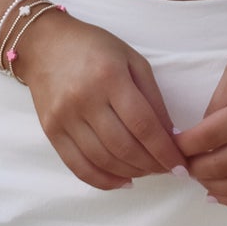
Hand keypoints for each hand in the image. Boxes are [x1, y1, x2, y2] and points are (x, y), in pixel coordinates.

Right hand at [12, 13, 189, 190]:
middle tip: (167, 169)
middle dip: (151, 165)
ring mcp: (64, 117)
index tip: (181, 166)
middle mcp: (85, 99)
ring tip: (147, 172)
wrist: (46, 44)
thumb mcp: (131, 59)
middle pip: (124, 146)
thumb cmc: (95, 48)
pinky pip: (78, 166)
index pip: (143, 124)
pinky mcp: (51, 130)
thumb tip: (169, 136)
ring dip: (131, 173)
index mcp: (109, 76)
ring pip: (103, 160)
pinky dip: (103, 181)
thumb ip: (152, 96)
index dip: (164, 150)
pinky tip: (122, 181)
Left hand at [174, 18, 226, 207]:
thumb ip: (219, 99)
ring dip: (213, 187)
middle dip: (194, 169)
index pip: (210, 137)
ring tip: (197, 178)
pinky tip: (219, 194)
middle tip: (180, 161)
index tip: (171, 143)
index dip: (184, 145)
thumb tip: (201, 132)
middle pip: (222, 166)